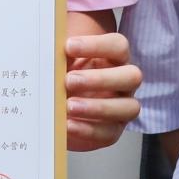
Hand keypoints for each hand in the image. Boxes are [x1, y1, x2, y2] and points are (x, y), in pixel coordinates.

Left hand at [64, 18, 141, 152]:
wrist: (55, 107)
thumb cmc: (62, 77)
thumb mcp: (60, 63)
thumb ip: (59, 56)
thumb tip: (46, 48)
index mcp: (114, 58)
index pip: (119, 46)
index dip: (97, 45)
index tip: (68, 47)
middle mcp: (124, 82)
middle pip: (132, 76)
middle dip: (100, 79)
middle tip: (69, 80)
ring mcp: (122, 107)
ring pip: (129, 108)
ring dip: (98, 107)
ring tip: (68, 106)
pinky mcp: (112, 131)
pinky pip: (109, 133)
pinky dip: (88, 130)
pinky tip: (68, 124)